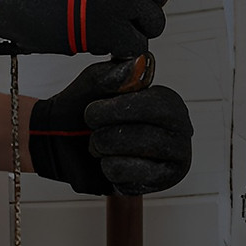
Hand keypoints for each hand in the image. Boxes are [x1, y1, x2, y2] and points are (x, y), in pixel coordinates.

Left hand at [30, 56, 191, 195]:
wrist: (64, 141)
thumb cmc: (86, 106)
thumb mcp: (93, 82)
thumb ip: (114, 72)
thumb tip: (140, 63)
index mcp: (169, 102)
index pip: (155, 106)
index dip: (118, 110)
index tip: (92, 112)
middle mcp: (181, 129)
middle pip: (147, 137)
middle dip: (107, 134)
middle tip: (92, 129)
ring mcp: (174, 159)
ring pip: (137, 158)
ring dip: (104, 150)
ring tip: (100, 144)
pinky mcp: (160, 183)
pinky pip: (129, 178)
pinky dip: (108, 168)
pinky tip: (109, 161)